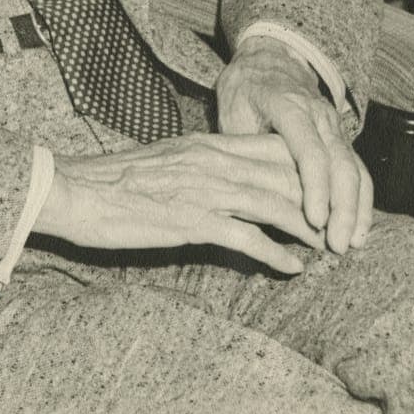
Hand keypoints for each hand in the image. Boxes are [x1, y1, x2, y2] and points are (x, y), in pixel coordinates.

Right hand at [34, 131, 325, 275]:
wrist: (72, 190)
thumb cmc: (111, 182)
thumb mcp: (164, 161)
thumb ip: (198, 166)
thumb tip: (224, 182)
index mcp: (203, 144)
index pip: (270, 147)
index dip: (305, 167)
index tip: (327, 188)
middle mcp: (209, 161)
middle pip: (281, 174)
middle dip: (317, 199)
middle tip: (341, 223)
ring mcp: (202, 189)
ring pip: (272, 204)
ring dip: (306, 228)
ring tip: (328, 248)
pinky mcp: (190, 220)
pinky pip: (245, 238)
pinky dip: (275, 254)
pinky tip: (292, 269)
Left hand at [215, 36, 372, 254]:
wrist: (268, 58)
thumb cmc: (243, 90)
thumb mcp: (232, 112)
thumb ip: (244, 149)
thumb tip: (246, 196)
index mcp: (289, 106)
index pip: (310, 151)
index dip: (315, 188)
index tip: (315, 221)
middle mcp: (319, 114)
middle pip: (341, 163)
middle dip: (344, 207)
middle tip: (338, 245)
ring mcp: (334, 125)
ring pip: (355, 167)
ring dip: (358, 207)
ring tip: (354, 243)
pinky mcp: (339, 137)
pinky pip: (357, 168)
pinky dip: (361, 198)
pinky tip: (358, 227)